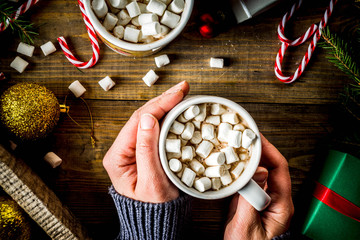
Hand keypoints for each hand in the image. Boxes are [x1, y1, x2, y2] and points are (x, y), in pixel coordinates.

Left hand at [103, 81, 189, 202]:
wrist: (158, 220)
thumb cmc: (155, 207)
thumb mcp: (152, 182)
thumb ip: (147, 150)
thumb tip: (148, 118)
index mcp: (117, 156)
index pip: (137, 122)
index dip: (158, 105)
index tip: (177, 94)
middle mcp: (121, 149)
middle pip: (141, 116)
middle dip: (163, 100)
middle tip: (183, 88)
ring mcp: (132, 148)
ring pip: (148, 119)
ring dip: (165, 105)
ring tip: (181, 93)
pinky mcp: (143, 149)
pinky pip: (154, 128)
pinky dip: (167, 116)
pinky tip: (176, 107)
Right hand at [224, 134, 293, 239]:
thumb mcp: (247, 225)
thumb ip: (252, 199)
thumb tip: (260, 171)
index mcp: (282, 205)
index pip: (280, 169)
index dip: (269, 150)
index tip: (257, 138)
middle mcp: (275, 199)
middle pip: (271, 166)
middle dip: (259, 150)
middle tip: (244, 136)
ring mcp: (263, 198)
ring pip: (259, 171)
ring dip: (249, 157)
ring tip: (237, 144)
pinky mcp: (251, 200)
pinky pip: (249, 179)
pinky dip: (241, 168)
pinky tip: (232, 162)